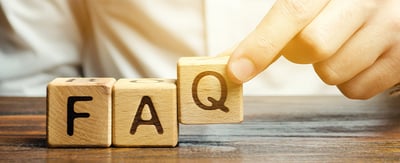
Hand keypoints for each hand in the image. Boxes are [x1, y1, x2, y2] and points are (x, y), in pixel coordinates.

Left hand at [227, 0, 399, 98]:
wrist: (392, 4)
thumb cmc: (340, 4)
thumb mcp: (311, 1)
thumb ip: (273, 27)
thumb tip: (232, 60)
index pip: (292, 12)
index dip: (261, 44)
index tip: (237, 70)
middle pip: (313, 46)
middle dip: (300, 52)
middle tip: (312, 39)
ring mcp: (392, 28)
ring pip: (332, 74)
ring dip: (326, 67)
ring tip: (343, 43)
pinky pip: (356, 90)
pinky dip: (349, 80)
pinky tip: (359, 56)